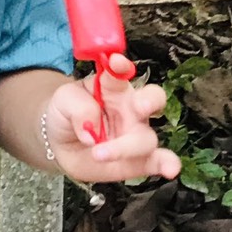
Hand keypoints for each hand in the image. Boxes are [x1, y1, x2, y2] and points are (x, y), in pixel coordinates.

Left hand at [43, 64, 180, 184]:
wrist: (59, 143)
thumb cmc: (66, 113)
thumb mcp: (63, 101)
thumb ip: (78, 107)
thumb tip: (91, 130)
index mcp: (113, 87)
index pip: (121, 73)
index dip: (120, 66)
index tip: (115, 63)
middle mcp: (130, 108)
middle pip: (153, 99)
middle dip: (150, 100)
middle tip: (139, 105)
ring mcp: (135, 134)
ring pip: (146, 137)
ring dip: (127, 147)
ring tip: (98, 153)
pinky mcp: (137, 159)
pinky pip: (157, 161)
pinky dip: (167, 164)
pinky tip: (171, 169)